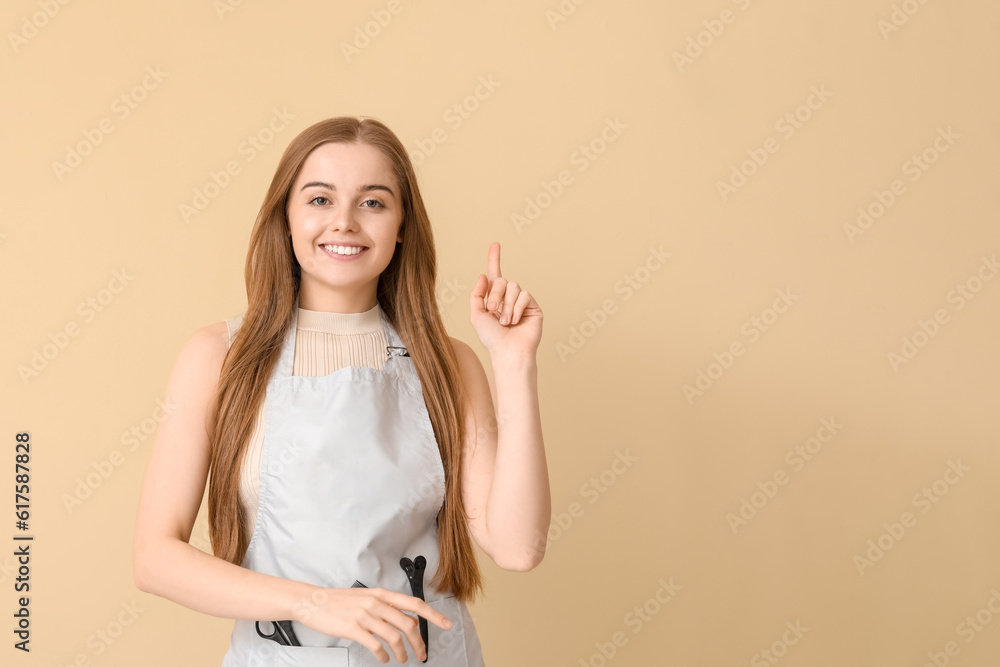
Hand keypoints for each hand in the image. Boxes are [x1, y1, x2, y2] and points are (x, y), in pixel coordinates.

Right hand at [294, 586, 451, 662]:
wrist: (314, 602)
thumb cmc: (340, 601)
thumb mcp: (368, 599)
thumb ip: (389, 608)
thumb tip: (410, 620)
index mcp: (382, 594)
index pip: (414, 604)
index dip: (433, 615)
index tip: (446, 623)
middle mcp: (376, 603)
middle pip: (407, 624)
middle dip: (418, 643)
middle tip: (421, 654)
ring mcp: (365, 615)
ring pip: (394, 637)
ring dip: (402, 652)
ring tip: (402, 659)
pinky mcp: (353, 628)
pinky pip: (376, 645)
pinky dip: (383, 655)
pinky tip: (384, 658)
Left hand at [470, 242, 542, 359]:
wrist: (508, 351)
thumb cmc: (491, 338)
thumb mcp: (476, 315)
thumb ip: (477, 294)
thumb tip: (484, 275)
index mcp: (494, 298)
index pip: (495, 275)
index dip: (494, 259)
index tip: (495, 244)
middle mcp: (508, 298)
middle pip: (502, 280)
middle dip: (495, 295)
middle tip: (493, 310)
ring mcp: (521, 302)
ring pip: (513, 287)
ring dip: (506, 305)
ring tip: (505, 322)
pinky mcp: (533, 307)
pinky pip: (524, 295)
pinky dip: (517, 307)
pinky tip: (515, 321)